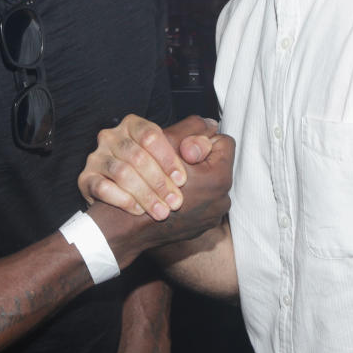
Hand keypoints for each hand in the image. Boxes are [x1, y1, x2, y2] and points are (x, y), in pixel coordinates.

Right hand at [80, 114, 219, 220]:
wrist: (120, 215)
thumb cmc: (153, 177)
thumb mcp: (175, 155)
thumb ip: (193, 139)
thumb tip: (212, 126)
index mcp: (133, 125)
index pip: (151, 134)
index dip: (169, 157)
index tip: (183, 178)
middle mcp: (111, 136)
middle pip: (138, 155)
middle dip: (160, 181)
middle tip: (176, 202)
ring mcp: (95, 157)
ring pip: (122, 172)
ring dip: (146, 194)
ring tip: (162, 212)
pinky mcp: (85, 178)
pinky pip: (103, 187)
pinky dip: (124, 200)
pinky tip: (139, 212)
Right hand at [88, 132, 233, 262]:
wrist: (128, 228)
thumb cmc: (145, 181)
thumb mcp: (167, 145)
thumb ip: (191, 130)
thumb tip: (211, 123)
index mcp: (219, 177)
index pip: (223, 143)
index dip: (202, 140)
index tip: (184, 147)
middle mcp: (222, 200)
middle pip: (216, 166)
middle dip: (198, 162)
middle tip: (175, 163)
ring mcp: (212, 217)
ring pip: (208, 186)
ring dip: (193, 181)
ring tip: (170, 181)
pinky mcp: (201, 229)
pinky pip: (200, 205)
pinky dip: (188, 199)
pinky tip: (168, 196)